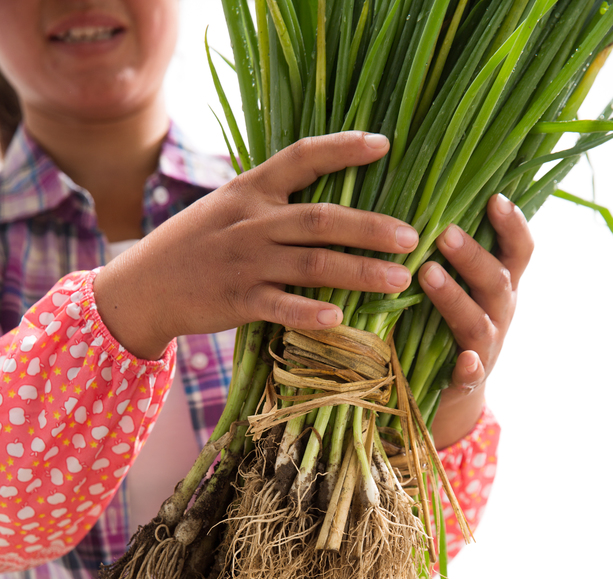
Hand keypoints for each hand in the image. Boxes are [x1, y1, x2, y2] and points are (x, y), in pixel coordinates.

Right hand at [94, 132, 419, 359]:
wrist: (143, 286)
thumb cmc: (192, 246)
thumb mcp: (225, 208)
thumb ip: (269, 202)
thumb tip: (323, 204)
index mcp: (250, 190)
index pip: (302, 157)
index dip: (343, 148)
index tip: (384, 145)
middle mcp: (252, 222)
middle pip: (322, 218)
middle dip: (371, 227)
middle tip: (412, 237)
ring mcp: (245, 262)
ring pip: (313, 264)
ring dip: (360, 272)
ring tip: (400, 279)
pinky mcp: (237, 301)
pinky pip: (281, 307)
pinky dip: (310, 313)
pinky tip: (339, 319)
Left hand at [418, 194, 533, 448]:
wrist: (448, 386)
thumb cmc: (445, 319)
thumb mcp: (457, 284)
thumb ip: (450, 254)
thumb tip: (424, 198)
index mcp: (500, 285)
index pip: (518, 250)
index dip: (512, 226)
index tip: (495, 199)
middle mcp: (499, 312)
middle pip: (495, 281)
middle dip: (472, 256)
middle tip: (444, 234)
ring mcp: (486, 348)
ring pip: (477, 322)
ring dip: (455, 298)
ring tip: (428, 276)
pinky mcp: (466, 380)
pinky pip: (472, 374)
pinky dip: (470, 367)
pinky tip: (464, 360)